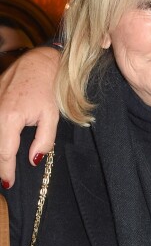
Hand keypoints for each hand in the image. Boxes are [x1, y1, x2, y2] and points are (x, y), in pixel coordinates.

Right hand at [0, 47, 59, 186]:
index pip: (4, 153)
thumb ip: (44, 140)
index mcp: (9, 118)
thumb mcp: (52, 116)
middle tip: (5, 178)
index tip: (9, 183)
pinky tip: (4, 143)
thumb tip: (33, 160)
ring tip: (5, 163)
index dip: (6, 171)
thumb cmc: (48, 88)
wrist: (39, 62)